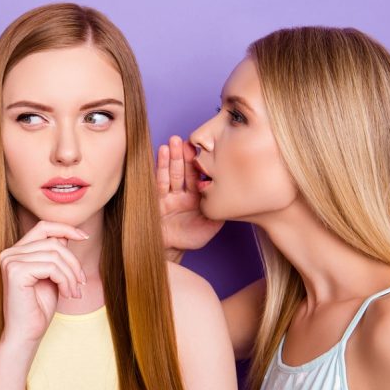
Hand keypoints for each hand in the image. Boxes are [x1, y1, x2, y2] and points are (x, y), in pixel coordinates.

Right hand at [0, 221, 88, 347]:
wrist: (26, 335)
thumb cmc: (38, 308)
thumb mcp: (51, 276)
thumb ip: (55, 255)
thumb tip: (67, 234)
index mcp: (16, 252)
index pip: (43, 227)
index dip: (65, 228)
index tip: (85, 236)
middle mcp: (9, 253)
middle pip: (54, 243)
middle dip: (73, 263)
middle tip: (81, 284)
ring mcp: (10, 261)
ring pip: (55, 255)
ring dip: (72, 275)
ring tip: (75, 292)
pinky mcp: (15, 272)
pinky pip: (52, 267)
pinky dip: (66, 280)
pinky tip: (67, 294)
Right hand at [157, 135, 223, 261]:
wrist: (169, 250)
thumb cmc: (189, 239)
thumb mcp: (210, 227)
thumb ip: (218, 212)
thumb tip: (232, 199)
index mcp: (198, 196)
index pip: (200, 176)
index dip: (201, 163)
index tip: (203, 148)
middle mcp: (184, 192)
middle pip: (185, 170)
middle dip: (185, 154)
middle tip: (185, 140)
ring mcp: (170, 193)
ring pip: (172, 172)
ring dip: (172, 156)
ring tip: (173, 142)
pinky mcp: (157, 197)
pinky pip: (160, 180)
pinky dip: (160, 166)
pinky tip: (161, 152)